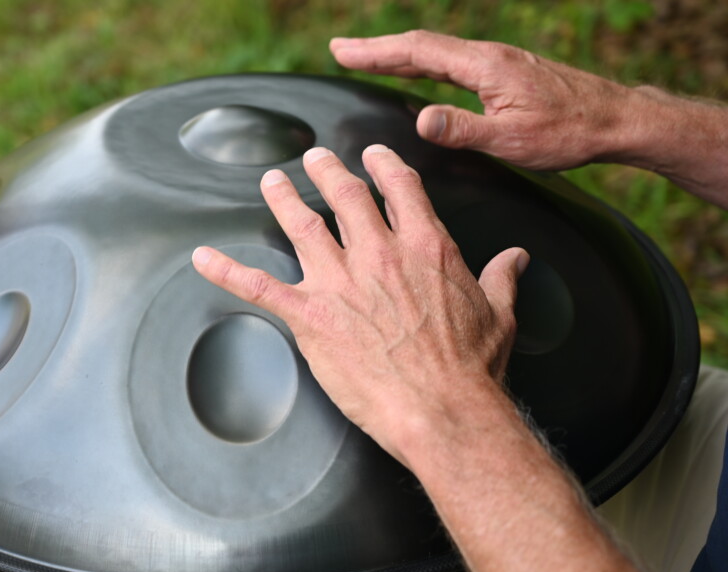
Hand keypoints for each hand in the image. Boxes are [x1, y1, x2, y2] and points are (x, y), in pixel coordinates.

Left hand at [192, 145, 527, 462]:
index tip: (374, 155)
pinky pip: (257, 286)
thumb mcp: (500, 313)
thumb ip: (502, 277)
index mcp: (424, 246)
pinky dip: (225, 270)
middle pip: (345, 196)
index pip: (400, 188)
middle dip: (328, 171)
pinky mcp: (309, 316)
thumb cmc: (472, 367)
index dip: (384, 165)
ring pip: (301, 225)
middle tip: (314, 157)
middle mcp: (377, 253)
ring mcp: (339, 282)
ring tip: (271, 180)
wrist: (442, 408)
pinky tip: (202, 257)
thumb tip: (518, 257)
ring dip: (282, 197)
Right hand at [330, 30, 636, 170]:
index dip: (375, 51)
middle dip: (378, 48)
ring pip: (437, 53)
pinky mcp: (505, 73)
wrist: (615, 119)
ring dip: (399, 55)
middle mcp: (488, 57)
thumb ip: (462, 128)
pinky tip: (419, 75)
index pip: (418, 52)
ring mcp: (498, 63)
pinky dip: (424, 65)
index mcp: (484, 67)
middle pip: (422, 46)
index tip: (342, 51)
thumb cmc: (568, 132)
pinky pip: (453, 63)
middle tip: (341, 50)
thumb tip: (419, 118)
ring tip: (369, 59)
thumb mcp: (511, 139)